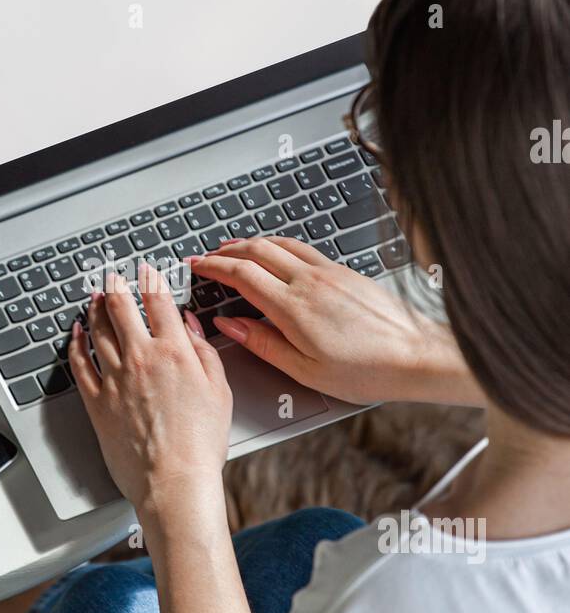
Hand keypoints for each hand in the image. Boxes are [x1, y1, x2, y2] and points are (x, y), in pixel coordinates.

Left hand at [69, 263, 232, 511]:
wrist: (174, 481)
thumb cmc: (201, 443)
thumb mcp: (220, 390)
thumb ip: (204, 351)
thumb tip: (189, 325)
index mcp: (174, 352)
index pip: (158, 302)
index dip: (151, 280)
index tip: (146, 271)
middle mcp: (141, 359)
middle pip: (120, 309)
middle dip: (115, 286)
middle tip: (113, 276)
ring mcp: (114, 379)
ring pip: (97, 331)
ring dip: (94, 308)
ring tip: (95, 297)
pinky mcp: (97, 402)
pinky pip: (79, 364)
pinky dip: (75, 343)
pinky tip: (75, 333)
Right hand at [189, 235, 481, 406]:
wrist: (416, 355)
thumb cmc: (367, 370)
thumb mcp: (305, 370)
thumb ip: (262, 344)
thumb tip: (229, 325)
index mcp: (294, 308)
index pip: (242, 274)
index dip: (213, 267)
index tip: (197, 266)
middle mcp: (309, 282)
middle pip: (256, 250)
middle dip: (225, 250)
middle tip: (206, 256)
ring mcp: (329, 272)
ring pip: (279, 243)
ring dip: (250, 242)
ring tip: (232, 249)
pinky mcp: (344, 271)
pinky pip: (301, 247)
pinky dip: (277, 244)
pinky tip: (273, 252)